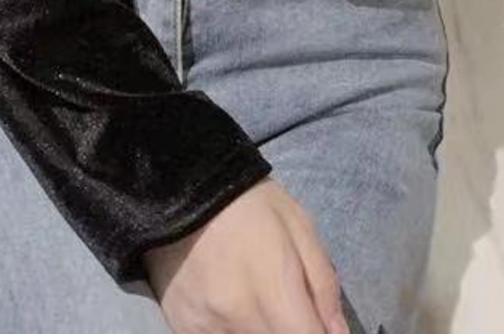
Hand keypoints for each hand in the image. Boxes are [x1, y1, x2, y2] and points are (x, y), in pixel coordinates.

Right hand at [143, 177, 352, 333]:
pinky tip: (232, 309)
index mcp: (273, 289)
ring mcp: (206, 327)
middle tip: (286, 308)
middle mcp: (238, 317)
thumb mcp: (298, 225)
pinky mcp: (181, 327)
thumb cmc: (247, 201)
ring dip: (259, 329)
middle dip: (289, 328)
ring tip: (257, 303)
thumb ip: (323, 284)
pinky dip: (230, 331)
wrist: (180, 184)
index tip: (315, 323)